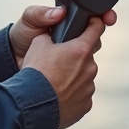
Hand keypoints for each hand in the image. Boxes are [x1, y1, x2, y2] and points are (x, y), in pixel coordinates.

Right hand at [20, 11, 115, 128]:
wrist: (32, 105)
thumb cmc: (36, 73)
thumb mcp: (38, 44)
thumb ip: (50, 36)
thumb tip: (52, 35)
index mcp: (81, 50)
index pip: (96, 29)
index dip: (94, 24)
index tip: (94, 23)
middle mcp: (90, 68)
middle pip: (87, 57)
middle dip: (75, 57)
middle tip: (58, 63)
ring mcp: (89, 88)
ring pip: (84, 77)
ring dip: (74, 77)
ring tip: (55, 82)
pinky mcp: (86, 105)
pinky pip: (81, 95)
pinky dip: (72, 94)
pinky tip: (58, 95)